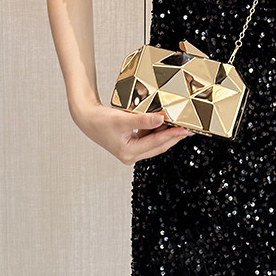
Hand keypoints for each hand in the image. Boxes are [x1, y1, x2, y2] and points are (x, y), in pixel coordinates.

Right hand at [72, 101, 192, 164]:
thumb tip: (161, 119)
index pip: (156, 144)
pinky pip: (149, 139)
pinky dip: (157, 131)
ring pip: (155, 143)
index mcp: (129, 153)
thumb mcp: (122, 119)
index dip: (171, 135)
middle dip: (173, 137)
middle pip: (158, 146)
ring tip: (180, 125)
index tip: (184, 129)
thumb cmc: (100, 121)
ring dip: (166, 134)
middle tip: (189, 129)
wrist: (87, 119)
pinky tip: (164, 123)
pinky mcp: (131, 144)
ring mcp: (132, 151)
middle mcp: (131, 155)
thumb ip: (142, 120)